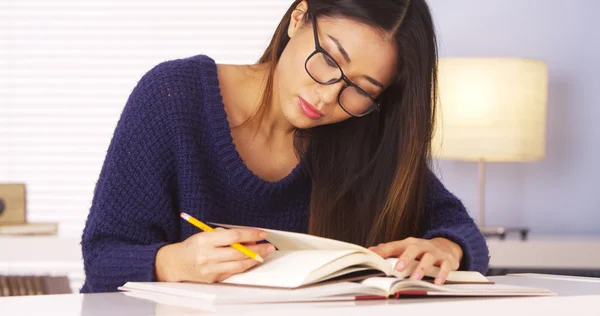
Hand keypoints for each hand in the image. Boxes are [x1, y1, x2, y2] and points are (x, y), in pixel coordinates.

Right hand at [155, 228, 274, 282]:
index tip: (262, 233)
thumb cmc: (193, 246)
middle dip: (257, 249)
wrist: (176, 264)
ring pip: (238, 265)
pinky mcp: (213, 279)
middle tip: (269, 246)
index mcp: (205, 241)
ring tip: (265, 253)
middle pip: (238, 253)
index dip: (250, 234)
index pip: (233, 236)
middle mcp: (208, 256)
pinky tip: (252, 261)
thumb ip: (226, 235)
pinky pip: (233, 272)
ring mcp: (210, 269)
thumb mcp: (206, 234)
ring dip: (254, 259)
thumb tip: (248, 238)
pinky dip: (245, 266)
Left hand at [368, 237, 462, 284]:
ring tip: (415, 278)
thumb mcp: (405, 248)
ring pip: (428, 258)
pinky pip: (445, 266)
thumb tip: (370, 251)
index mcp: (409, 243)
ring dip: (421, 268)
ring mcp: (434, 252)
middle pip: (413, 249)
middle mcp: (421, 246)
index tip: (375, 258)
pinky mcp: (447, 260)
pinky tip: (437, 282)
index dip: (384, 251)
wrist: (446, 246)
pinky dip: (442, 274)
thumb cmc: (420, 250)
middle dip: (405, 258)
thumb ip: (388, 250)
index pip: (394, 246)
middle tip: (398, 268)